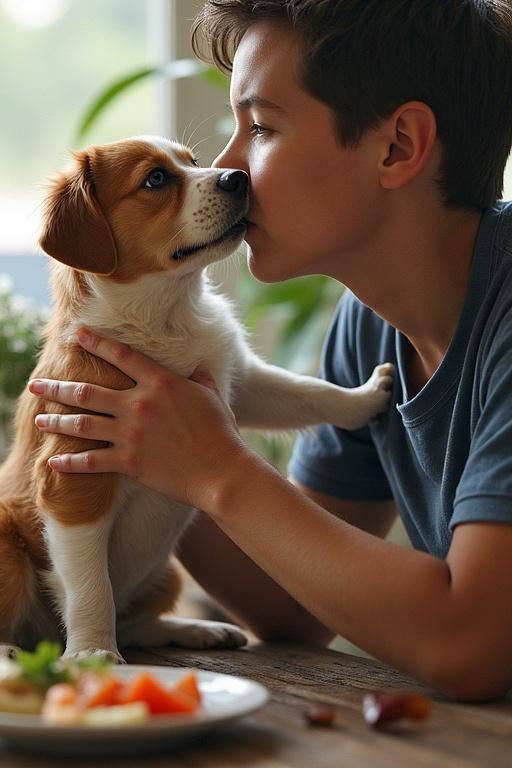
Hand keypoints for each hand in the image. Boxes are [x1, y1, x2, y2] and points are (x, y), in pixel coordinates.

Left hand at [28, 328, 248, 509]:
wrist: (221, 470)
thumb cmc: (221, 433)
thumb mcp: (211, 396)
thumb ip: (198, 378)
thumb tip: (196, 368)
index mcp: (159, 382)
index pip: (121, 356)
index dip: (96, 342)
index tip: (77, 334)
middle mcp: (138, 404)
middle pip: (87, 392)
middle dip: (57, 387)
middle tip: (36, 385)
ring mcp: (131, 434)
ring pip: (82, 424)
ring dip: (56, 421)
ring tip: (38, 420)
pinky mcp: (129, 462)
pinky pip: (91, 461)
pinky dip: (70, 463)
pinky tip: (53, 462)